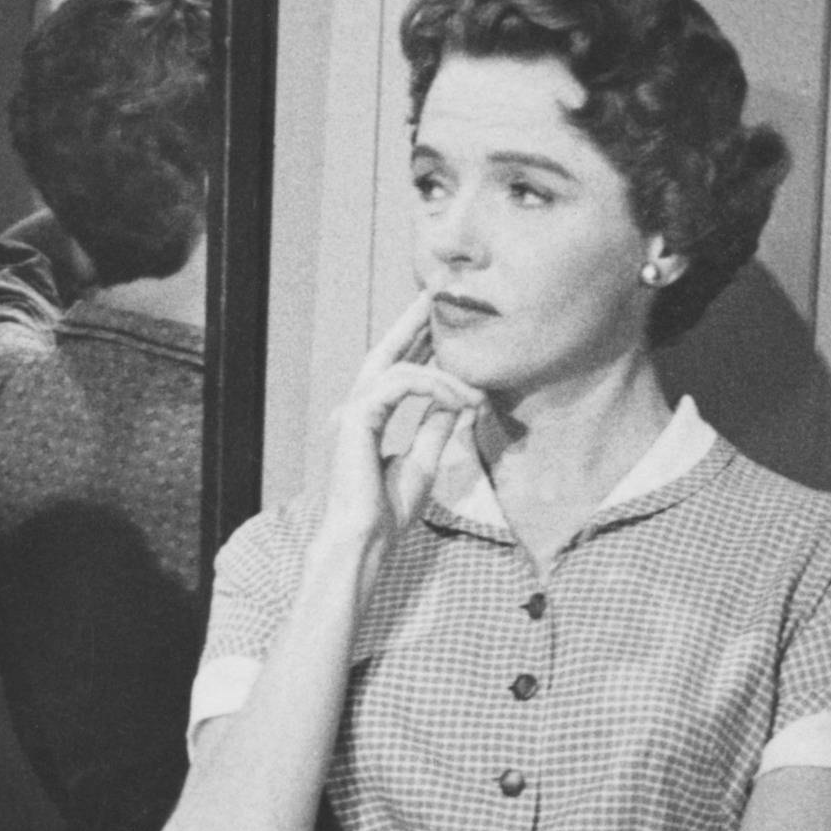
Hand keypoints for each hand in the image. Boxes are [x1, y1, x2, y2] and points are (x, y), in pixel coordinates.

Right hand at [317, 295, 479, 577]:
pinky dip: (434, 386)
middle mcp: (357, 409)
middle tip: (436, 293)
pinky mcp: (357, 417)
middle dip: (413, 321)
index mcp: (370, 418)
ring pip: (400, 366)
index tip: (443, 323)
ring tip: (475, 390)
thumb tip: (456, 401)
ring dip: (445, 373)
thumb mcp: (424, 460)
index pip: (397, 369)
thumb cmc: (387, 510)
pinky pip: (401, 383)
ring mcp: (354, 412)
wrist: (366, 537)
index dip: (420, 343)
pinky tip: (460, 400)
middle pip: (387, 351)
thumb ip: (435, 428)